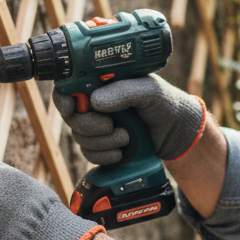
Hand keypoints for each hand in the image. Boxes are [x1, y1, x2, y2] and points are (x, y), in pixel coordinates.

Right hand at [52, 76, 204, 165]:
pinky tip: (121, 152)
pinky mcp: (103, 146)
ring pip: (80, 138)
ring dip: (102, 142)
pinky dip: (104, 156)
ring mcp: (98, 126)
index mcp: (102, 84)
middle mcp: (96, 104)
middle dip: (89, 125)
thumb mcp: (149, 91)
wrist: (177, 132)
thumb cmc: (165, 103)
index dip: (63, 98)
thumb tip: (94, 101)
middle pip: (71, 117)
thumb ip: (124, 91)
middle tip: (110, 125)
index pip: (69, 87)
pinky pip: (89, 154)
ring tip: (125, 137)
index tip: (70, 108)